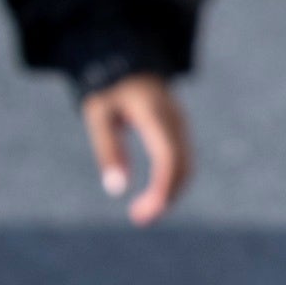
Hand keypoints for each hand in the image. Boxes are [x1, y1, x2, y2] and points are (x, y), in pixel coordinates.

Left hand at [83, 74, 188, 223]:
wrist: (130, 65)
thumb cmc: (110, 91)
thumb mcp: (99, 114)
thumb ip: (109, 148)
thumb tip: (117, 189)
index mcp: (154, 113)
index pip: (169, 155)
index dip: (163, 186)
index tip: (146, 210)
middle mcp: (175, 120)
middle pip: (182, 166)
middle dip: (165, 197)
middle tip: (140, 219)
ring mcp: (181, 127)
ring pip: (186, 167)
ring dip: (169, 194)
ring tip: (142, 214)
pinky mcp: (180, 134)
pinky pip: (182, 163)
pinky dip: (171, 184)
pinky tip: (152, 198)